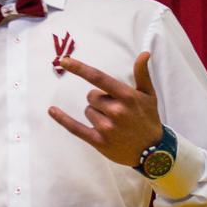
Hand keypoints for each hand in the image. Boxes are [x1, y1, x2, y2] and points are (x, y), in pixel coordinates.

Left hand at [48, 52, 162, 166]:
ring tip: (113, 123)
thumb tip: (144, 53)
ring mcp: (106, 127)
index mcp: (126, 96)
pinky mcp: (99, 141)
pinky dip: (62, 119)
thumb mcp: (149, 95)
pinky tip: (51, 110)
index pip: (98, 77)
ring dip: (96, 114)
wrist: (154, 152)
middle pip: (91, 96)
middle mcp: (116, 111)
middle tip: (116, 111)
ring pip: (88, 111)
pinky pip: (75, 128)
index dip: (80, 68)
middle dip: (99, 100)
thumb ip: (142, 74)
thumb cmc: (148, 119)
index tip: (65, 60)